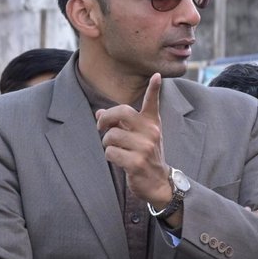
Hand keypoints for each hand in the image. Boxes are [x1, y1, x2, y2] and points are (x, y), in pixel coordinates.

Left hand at [95, 74, 170, 207]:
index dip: (154, 89)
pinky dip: (110, 157)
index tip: (156, 76)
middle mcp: (151, 132)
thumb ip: (120, 124)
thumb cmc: (145, 156)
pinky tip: (119, 161)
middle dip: (105, 119)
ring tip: (116, 150)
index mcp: (152, 123)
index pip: (152, 102)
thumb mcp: (138, 137)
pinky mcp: (136, 162)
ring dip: (107, 144)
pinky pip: (110, 152)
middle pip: (121, 112)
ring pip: (111, 136)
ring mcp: (145, 147)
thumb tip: (99, 113)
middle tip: (101, 127)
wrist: (158, 182)